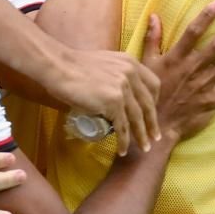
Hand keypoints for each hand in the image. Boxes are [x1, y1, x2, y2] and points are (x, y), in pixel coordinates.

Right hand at [46, 45, 161, 156]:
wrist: (59, 66)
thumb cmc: (74, 66)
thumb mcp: (105, 64)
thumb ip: (116, 74)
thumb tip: (117, 92)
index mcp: (131, 63)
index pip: (153, 84)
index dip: (154, 101)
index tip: (151, 113)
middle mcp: (131, 74)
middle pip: (148, 104)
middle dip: (152, 123)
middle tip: (155, 137)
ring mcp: (123, 88)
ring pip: (137, 118)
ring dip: (141, 135)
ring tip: (144, 148)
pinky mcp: (113, 101)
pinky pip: (122, 126)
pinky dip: (123, 141)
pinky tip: (122, 150)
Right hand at [142, 1, 214, 140]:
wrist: (158, 125)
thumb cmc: (152, 94)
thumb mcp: (146, 65)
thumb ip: (152, 40)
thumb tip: (154, 16)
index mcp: (176, 59)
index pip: (192, 33)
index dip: (205, 18)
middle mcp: (193, 69)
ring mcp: (205, 85)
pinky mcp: (213, 100)